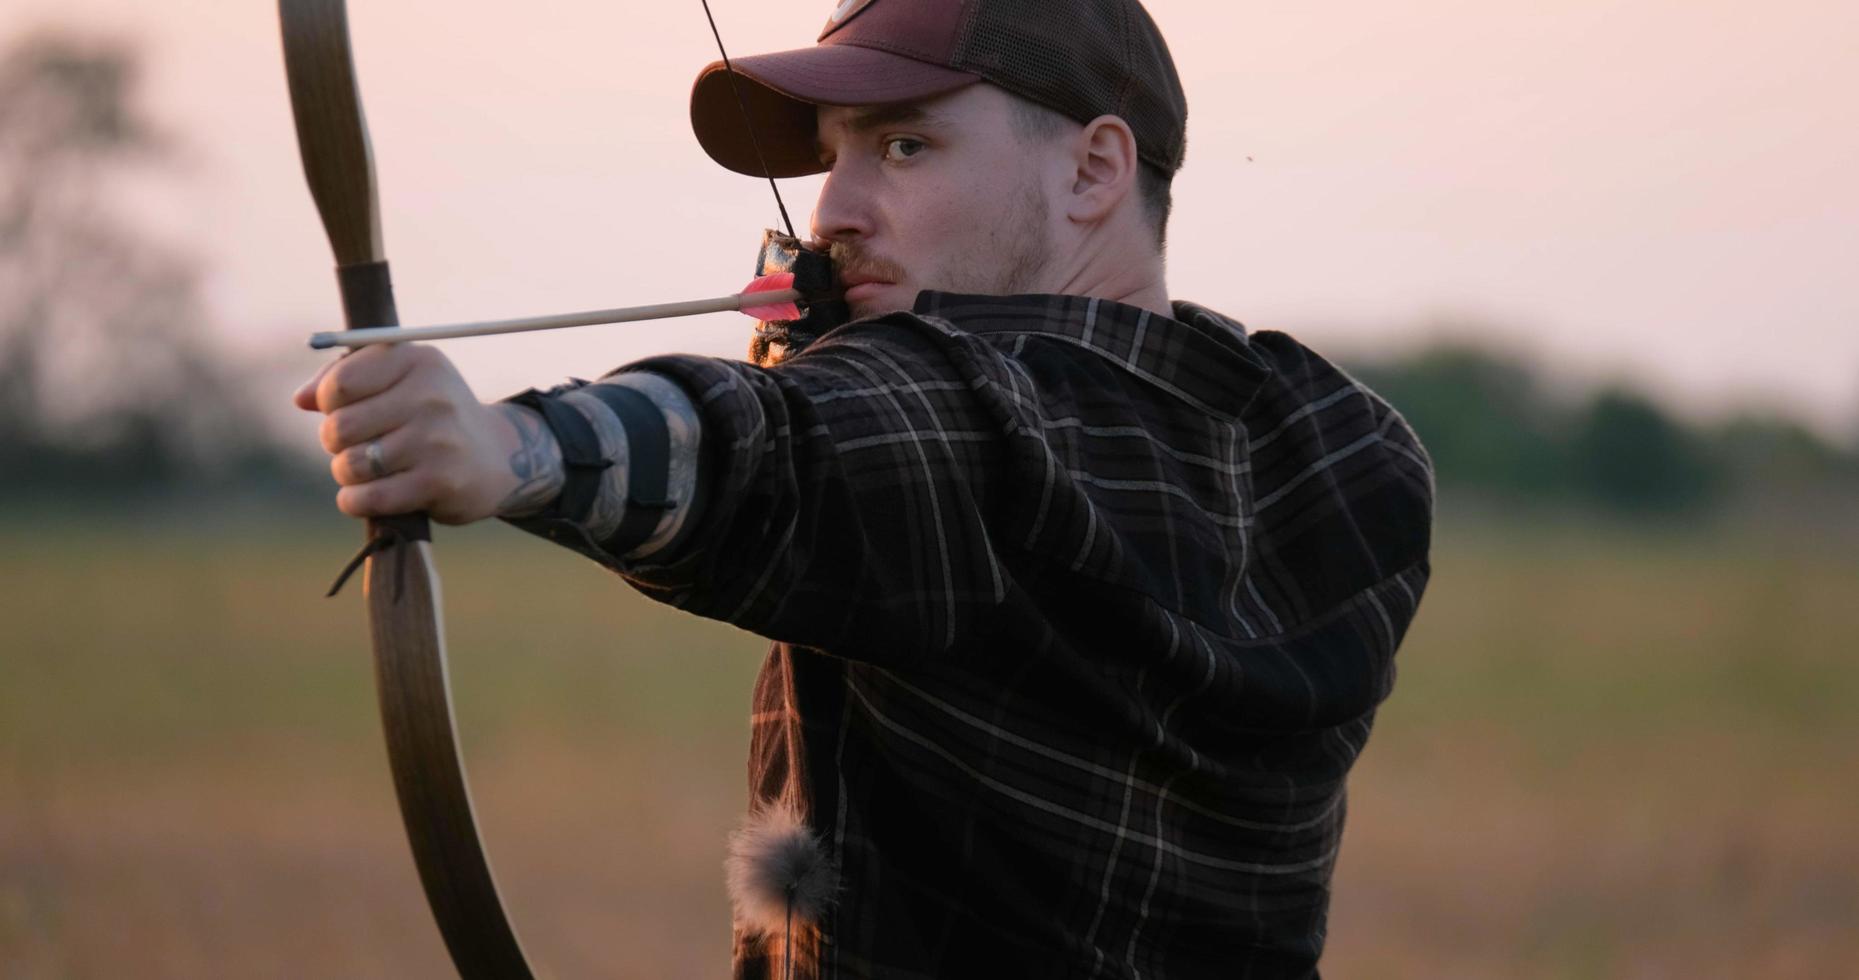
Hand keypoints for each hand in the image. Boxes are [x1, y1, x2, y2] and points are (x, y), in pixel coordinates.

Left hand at [293, 344, 525, 524]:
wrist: (497, 457)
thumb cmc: (434, 415)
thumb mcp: (402, 381)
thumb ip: (348, 379)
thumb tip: (301, 399)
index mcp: (419, 361)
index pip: (340, 384)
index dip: (329, 403)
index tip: (345, 409)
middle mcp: (432, 396)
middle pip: (340, 427)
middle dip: (336, 442)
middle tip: (356, 445)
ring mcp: (438, 440)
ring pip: (350, 465)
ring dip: (347, 473)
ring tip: (366, 470)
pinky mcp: (440, 482)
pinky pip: (369, 498)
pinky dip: (355, 501)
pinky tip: (364, 496)